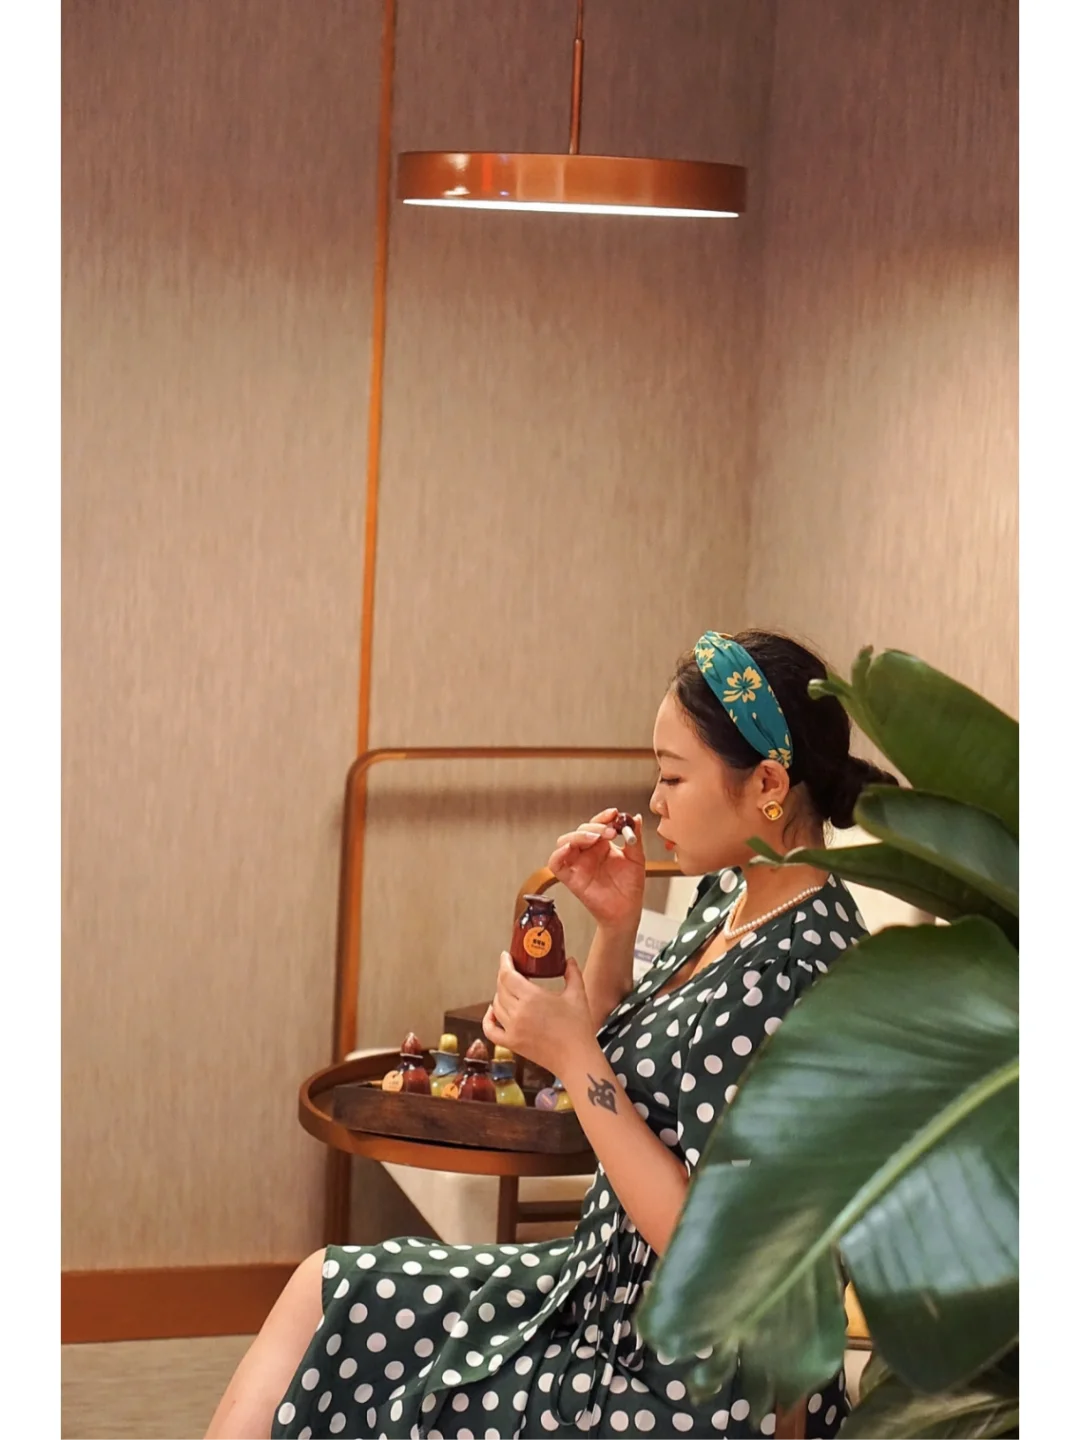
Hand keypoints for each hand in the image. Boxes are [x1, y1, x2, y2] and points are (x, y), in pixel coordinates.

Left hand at [483, 954, 599, 1076]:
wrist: (576, 1058)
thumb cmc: (578, 1028)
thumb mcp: (578, 995)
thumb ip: (572, 973)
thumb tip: (568, 961)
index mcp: (532, 997)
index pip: (508, 976)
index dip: (504, 964)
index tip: (506, 957)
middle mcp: (518, 1012)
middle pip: (501, 988)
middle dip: (504, 977)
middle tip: (511, 971)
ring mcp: (512, 1029)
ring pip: (496, 1006)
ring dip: (500, 994)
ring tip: (509, 989)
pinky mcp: (512, 1043)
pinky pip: (491, 1029)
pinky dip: (488, 1019)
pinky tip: (493, 1011)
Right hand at [547, 807, 645, 932]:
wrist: (627, 912)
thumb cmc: (630, 887)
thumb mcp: (636, 858)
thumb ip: (635, 838)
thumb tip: (635, 817)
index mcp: (602, 846)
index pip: (597, 825)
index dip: (603, 817)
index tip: (614, 813)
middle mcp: (587, 852)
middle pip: (580, 830)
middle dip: (594, 827)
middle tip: (610, 831)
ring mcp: (577, 864)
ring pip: (565, 841)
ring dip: (578, 836)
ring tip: (595, 838)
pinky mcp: (570, 878)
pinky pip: (555, 863)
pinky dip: (558, 854)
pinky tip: (570, 848)